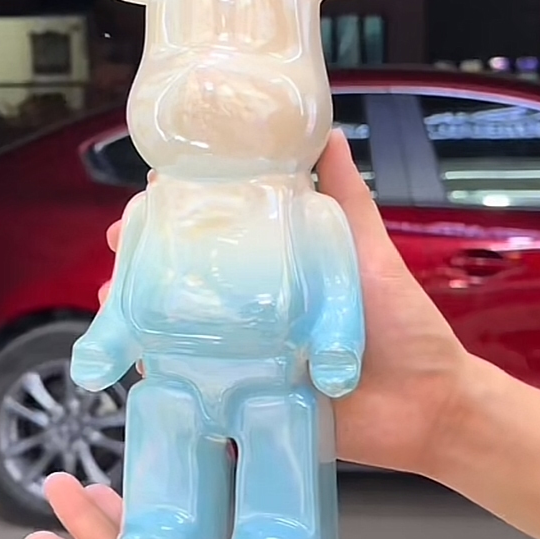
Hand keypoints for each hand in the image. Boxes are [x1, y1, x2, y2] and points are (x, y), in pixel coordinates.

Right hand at [99, 131, 470, 477]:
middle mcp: (257, 304)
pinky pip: (196, 380)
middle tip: (118, 248)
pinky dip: (161, 370)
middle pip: (190, 276)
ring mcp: (249, 349)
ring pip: (181, 326)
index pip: (222, 230)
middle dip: (145, 259)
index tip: (151, 193)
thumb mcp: (370, 254)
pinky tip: (136, 360)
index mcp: (282, 267)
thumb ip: (347, 201)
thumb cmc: (403, 326)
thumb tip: (329, 131)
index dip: (182, 212)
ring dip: (141, 311)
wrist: (426, 406)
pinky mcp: (249, 392)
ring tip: (114, 299)